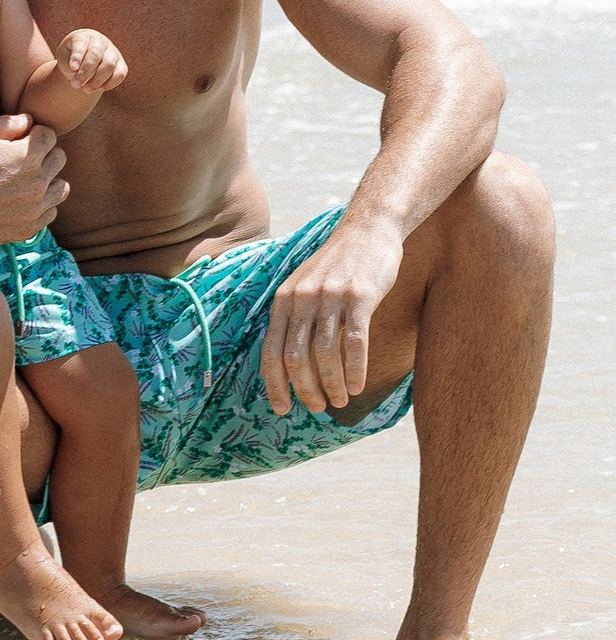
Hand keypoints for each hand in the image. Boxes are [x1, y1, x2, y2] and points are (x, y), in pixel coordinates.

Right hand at [0, 116, 69, 246]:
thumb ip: (7, 123)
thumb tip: (29, 120)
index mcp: (27, 156)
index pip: (50, 136)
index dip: (34, 135)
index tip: (21, 140)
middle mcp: (37, 182)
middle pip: (59, 158)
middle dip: (44, 154)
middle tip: (23, 159)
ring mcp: (35, 207)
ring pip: (61, 187)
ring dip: (49, 180)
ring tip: (28, 180)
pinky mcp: (30, 227)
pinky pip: (50, 211)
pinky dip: (41, 205)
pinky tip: (23, 200)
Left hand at [57, 30, 127, 93]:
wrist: (84, 59)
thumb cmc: (70, 57)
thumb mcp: (63, 58)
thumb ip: (68, 63)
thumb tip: (77, 72)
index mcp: (84, 36)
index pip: (81, 44)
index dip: (77, 56)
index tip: (72, 68)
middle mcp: (100, 41)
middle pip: (95, 55)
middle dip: (85, 72)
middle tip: (75, 85)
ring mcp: (113, 51)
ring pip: (109, 65)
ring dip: (97, 80)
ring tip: (86, 90)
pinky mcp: (121, 64)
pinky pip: (120, 73)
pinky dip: (110, 83)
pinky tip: (98, 89)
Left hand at [258, 218, 403, 414]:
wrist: (367, 230)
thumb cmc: (337, 266)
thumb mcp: (304, 287)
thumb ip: (295, 319)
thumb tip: (291, 366)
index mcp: (284, 300)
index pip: (271, 352)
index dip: (274, 385)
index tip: (281, 409)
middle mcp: (302, 298)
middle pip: (296, 358)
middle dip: (305, 390)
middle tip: (318, 407)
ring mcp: (330, 297)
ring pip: (324, 354)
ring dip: (331, 384)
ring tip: (340, 401)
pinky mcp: (359, 296)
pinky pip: (354, 342)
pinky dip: (355, 370)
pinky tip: (357, 387)